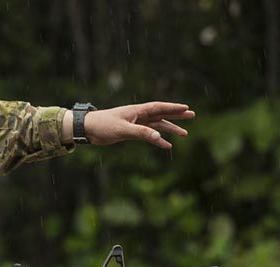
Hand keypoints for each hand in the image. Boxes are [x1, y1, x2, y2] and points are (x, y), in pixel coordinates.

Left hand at [63, 102, 194, 148]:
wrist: (88, 129)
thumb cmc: (103, 125)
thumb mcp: (123, 130)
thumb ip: (141, 132)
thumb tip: (158, 136)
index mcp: (137, 111)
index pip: (159, 107)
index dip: (173, 108)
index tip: (186, 108)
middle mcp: (138, 115)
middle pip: (161, 114)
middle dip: (176, 115)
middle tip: (192, 115)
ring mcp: (135, 123)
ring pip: (156, 125)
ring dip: (169, 129)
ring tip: (184, 134)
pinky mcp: (130, 131)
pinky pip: (148, 134)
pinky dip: (157, 139)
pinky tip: (166, 145)